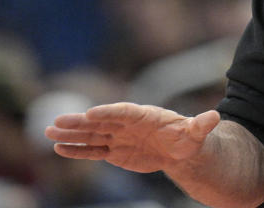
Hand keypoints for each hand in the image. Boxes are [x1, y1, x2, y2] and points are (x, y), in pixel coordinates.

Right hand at [45, 102, 220, 173]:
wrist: (182, 149)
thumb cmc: (189, 138)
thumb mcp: (197, 133)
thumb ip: (201, 126)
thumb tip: (215, 116)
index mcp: (145, 115)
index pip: (123, 111)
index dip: (108, 112)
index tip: (90, 113)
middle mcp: (128, 124)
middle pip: (100, 121)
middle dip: (79, 122)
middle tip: (56, 122)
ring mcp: (119, 137)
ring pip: (92, 136)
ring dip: (71, 135)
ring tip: (48, 133)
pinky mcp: (115, 152)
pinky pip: (93, 151)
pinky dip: (77, 150)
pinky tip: (58, 148)